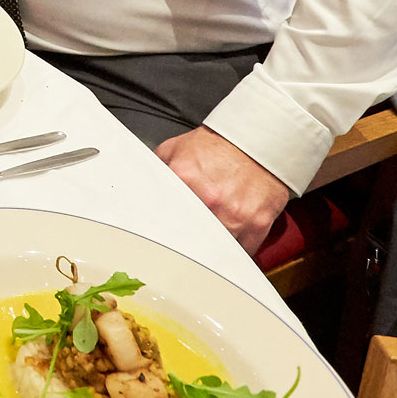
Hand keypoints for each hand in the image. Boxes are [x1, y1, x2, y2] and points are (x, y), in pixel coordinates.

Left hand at [155, 126, 288, 252]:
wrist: (257, 142)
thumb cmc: (217, 147)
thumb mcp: (176, 148)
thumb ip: (158, 169)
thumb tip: (138, 187)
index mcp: (185, 178)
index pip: (162, 214)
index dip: (158, 228)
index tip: (157, 235)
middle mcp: (210, 199)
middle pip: (188, 237)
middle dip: (182, 243)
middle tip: (178, 246)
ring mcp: (235, 214)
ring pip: (215, 249)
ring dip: (208, 251)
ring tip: (202, 248)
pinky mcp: (257, 223)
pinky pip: (242, 252)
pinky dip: (233, 254)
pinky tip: (225, 248)